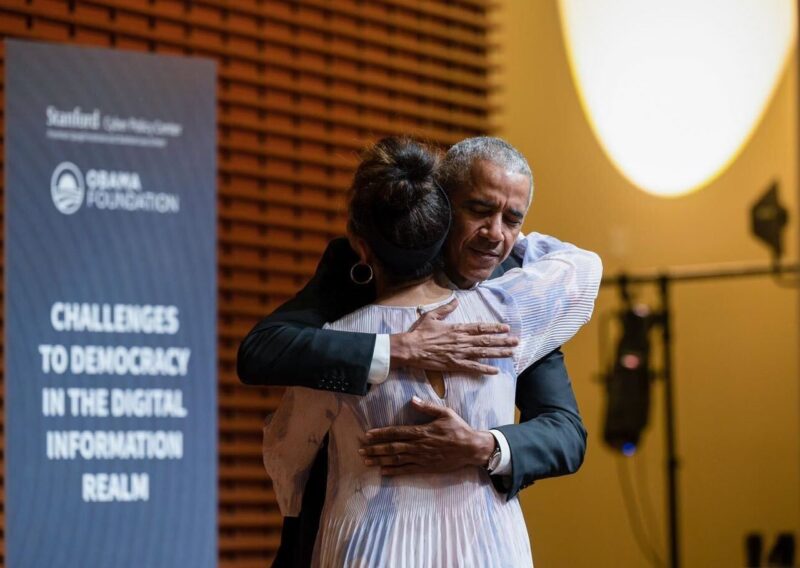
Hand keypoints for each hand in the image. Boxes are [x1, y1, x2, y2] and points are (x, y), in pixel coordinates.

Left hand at [359, 396, 495, 475]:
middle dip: (375, 449)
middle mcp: (419, 445)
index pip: (397, 432)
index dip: (381, 433)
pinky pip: (408, 470)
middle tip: (361, 450)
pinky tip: (383, 472)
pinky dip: (395, 471)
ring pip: (397, 459)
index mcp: (422, 431)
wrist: (471, 448)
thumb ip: (428, 407)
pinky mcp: (427, 467)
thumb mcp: (445, 413)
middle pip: (393, 447)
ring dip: (380, 460)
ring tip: (367, 461)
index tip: (368, 435)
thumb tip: (412, 399)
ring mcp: (422, 458)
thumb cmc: (458, 429)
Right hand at [389, 298, 517, 374]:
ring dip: (498, 353)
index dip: (494, 328)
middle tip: (516, 341)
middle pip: (486, 341)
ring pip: (483, 353)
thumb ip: (446, 308)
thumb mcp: (432, 316)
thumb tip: (456, 300)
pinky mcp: (454, 365)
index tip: (506, 328)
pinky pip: (473, 367)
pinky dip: (484, 369)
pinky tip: (495, 371)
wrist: (410, 349)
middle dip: (502, 341)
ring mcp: (459, 353)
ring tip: (511, 353)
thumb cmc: (419, 332)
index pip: (480, 328)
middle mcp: (461, 340)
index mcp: (457, 328)